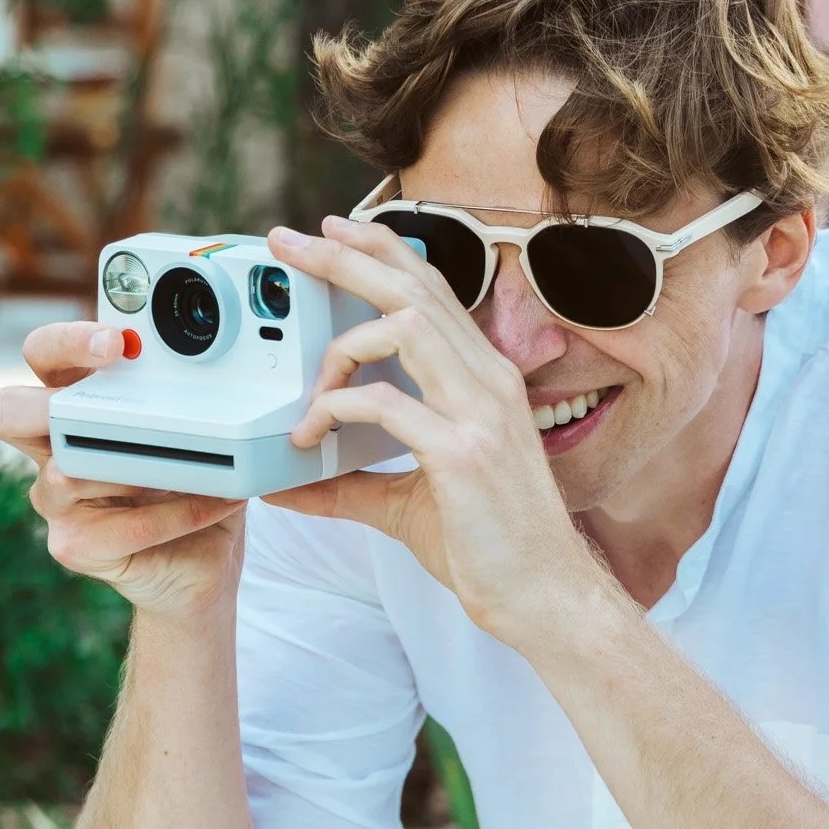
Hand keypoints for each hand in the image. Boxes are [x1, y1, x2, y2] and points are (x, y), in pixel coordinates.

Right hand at [0, 321, 244, 619]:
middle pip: (5, 410)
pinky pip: (127, 523)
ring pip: (71, 473)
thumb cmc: (193, 484)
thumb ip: (186, 395)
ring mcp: (54, 500)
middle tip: (103, 406)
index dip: (68, 341)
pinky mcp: (73, 546)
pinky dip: (181, 512)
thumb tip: (212, 366)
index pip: (44, 354)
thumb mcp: (196, 430)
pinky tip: (219, 501)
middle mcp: (50, 448)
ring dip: (149, 466)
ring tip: (209, 465)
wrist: (200, 564)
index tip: (116, 343)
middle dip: (40, 401)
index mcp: (73, 402)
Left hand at [264, 217, 615, 646]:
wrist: (544, 596)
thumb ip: (346, 486)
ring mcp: (480, 411)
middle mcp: (489, 380)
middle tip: (289, 241)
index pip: (432, 291)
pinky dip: (337, 408)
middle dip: (345, 256)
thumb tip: (284, 482)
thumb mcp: (404, 504)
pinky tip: (314, 435)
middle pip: (412, 288)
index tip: (334, 232)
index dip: (382, 252)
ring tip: (306, 385)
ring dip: (338, 342)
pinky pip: (387, 401)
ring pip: (403, 324)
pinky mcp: (463, 451)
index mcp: (485, 380)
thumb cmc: (489, 547)